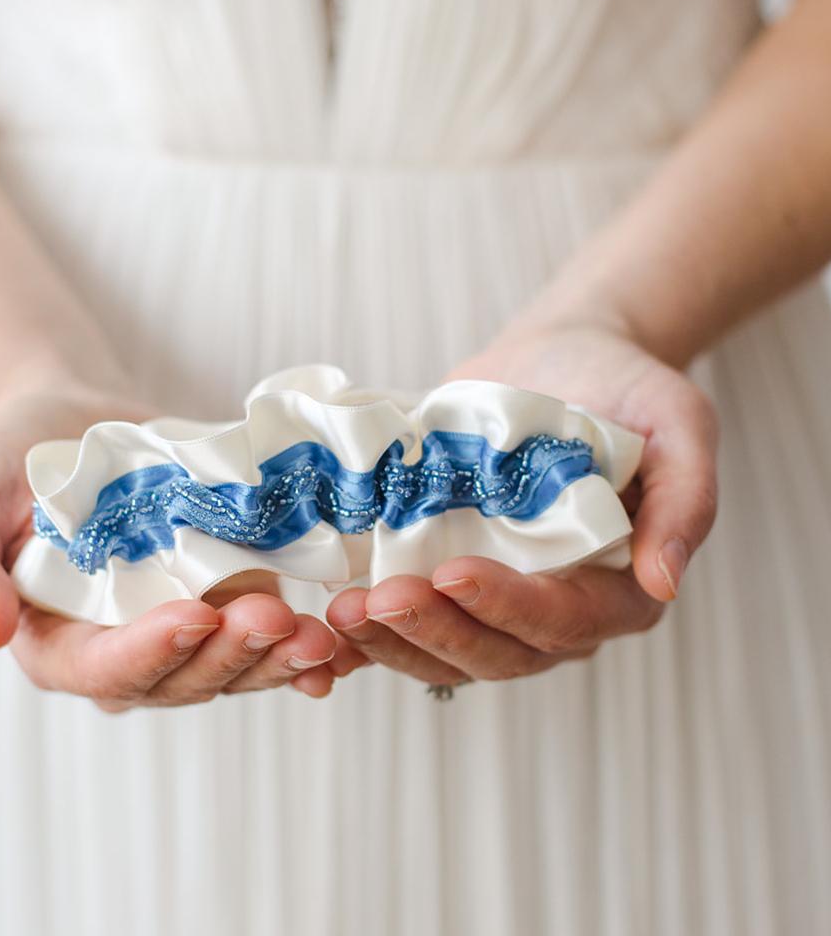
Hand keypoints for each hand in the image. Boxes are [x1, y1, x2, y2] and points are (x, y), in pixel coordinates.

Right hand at [0, 383, 336, 707]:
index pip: (105, 670)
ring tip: (320, 636)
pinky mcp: (225, 597)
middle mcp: (127, 651)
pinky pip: (266, 637)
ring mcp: (183, 628)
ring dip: (279, 658)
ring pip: (234, 666)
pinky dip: (302, 648)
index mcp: (59, 643)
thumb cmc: (9, 464)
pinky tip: (340, 647)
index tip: (194, 615)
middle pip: (184, 678)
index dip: (151, 652)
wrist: (71, 425)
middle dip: (231, 655)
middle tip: (276, 619)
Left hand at [326, 309, 718, 686]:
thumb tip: (665, 583)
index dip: (507, 606)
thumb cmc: (626, 387)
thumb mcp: (678, 425)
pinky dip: (366, 636)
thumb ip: (685, 502)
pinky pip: (409, 620)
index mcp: (615, 586)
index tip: (451, 574)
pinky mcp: (445, 571)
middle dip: (433, 631)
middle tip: (376, 602)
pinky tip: (324, 626)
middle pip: (495, 651)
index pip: (561, 620)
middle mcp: (552, 606)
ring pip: (444, 647)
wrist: (561, 359)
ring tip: (340, 612)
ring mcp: (494, 593)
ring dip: (389, 639)